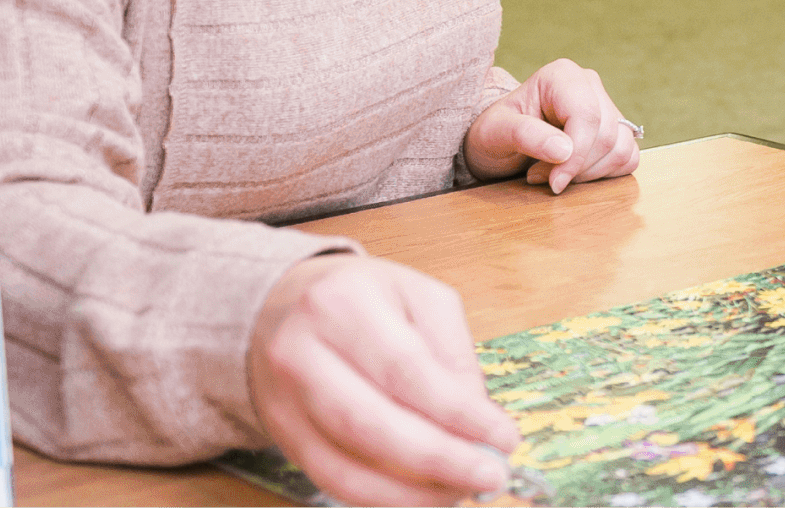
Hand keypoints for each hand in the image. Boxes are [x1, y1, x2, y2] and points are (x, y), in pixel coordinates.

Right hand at [247, 254, 519, 505]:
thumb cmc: (362, 299)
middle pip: (371, 424)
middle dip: (439, 460)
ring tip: (460, 491)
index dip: (459, 413)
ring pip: (346, 465)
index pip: (407, 370)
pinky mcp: (282, 435)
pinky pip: (331, 480)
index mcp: (342, 304)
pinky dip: (381, 498)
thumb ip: (452, 351)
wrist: (280, 307)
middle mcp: (300, 352)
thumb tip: (478, 417)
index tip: (504, 438)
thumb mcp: (419, 296)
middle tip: (490, 476)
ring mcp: (284, 399)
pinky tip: (420, 496)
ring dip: (411, 492)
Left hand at [464, 58, 639, 193]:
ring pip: (621, 148)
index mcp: (563, 76)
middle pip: (606, 135)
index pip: (587, 116)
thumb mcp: (496, 133)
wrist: (499, 143)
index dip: (576, 155)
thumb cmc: (494, 132)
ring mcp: (606, 107)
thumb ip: (526, 135)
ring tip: (553, 174)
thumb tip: (564, 150)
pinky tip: (574, 174)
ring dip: (589, 173)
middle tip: (541, 176)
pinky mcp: (615, 130)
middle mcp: (589, 86)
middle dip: (576, 167)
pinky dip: (605, 174)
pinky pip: (628, 157)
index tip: (555, 182)